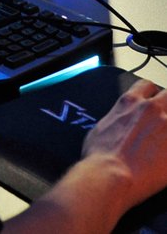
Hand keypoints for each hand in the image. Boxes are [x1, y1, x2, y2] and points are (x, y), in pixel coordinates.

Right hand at [81, 79, 166, 211]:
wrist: (110, 175)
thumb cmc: (100, 156)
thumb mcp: (101, 127)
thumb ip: (117, 119)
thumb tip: (118, 125)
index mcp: (130, 102)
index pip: (147, 85)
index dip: (150, 94)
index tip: (151, 103)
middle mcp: (150, 109)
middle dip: (165, 106)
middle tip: (160, 122)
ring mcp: (165, 127)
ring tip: (161, 141)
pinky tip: (164, 159)